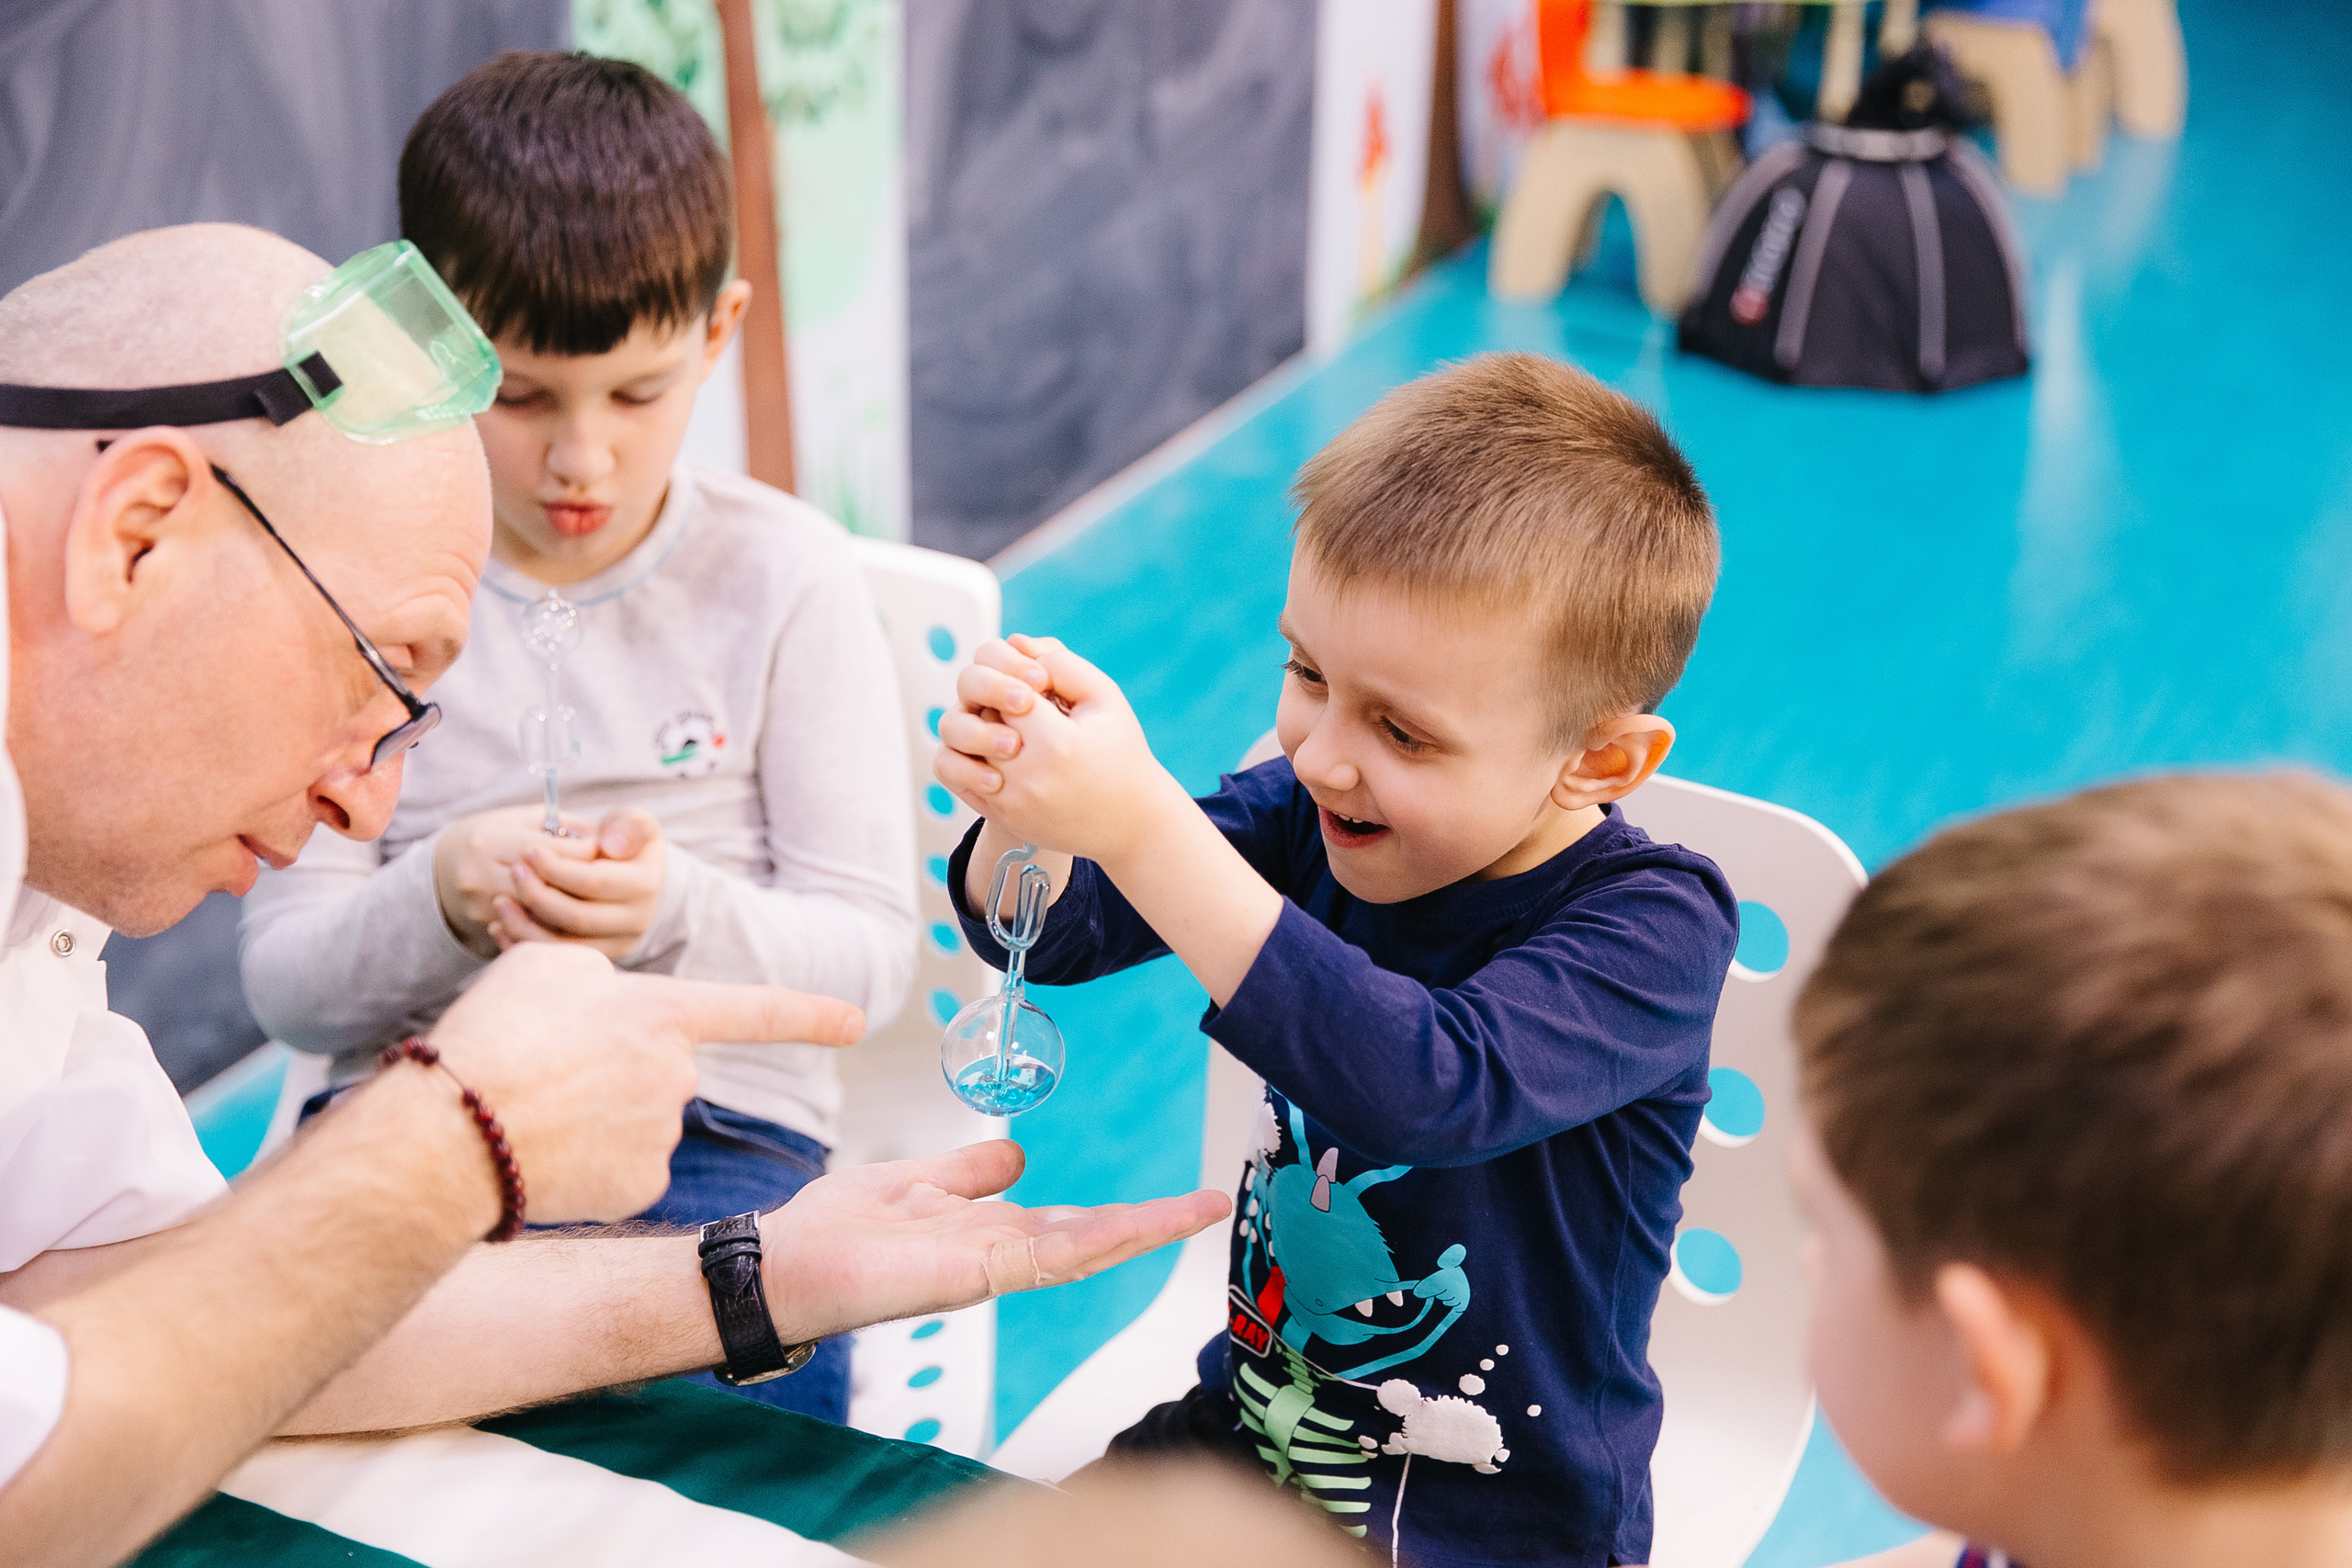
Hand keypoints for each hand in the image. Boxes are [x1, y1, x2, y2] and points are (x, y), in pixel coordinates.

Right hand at [424, 943, 863, 1223]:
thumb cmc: (492, 1040)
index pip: (755, 1010)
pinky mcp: (639, 1189)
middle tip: (542, 1069)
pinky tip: (546, 1155)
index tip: (858, 1022)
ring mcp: (663, 1138)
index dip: (808, 1013)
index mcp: (666, 1016)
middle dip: (614, 1070)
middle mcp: (680, 1078)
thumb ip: (598, 982)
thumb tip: (612, 1015)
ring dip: (592, 1114)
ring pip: (635, 1120)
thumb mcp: (543, 969)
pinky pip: (620, 1168)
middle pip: (659, 1069)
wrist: (450, 1138)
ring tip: (529, 1109)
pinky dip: (586, 1164)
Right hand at [434, 804, 600, 956]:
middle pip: (550, 887)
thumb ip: (562, 826)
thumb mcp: (522, 820)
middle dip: (583, 881)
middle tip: (607, 875)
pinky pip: (533, 930)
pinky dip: (556, 922)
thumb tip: (607, 840)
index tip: (602, 848)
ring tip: (594, 893)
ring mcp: (482, 908)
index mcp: (489, 842)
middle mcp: (480, 877)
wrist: (442, 872)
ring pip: (544, 914)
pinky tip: (572, 911)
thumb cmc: (492, 837)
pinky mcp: (487, 929)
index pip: (553, 852)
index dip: (587, 851)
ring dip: (574, 903)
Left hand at [489, 807, 667, 960]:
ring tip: (499, 901)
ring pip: (563, 944)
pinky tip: (500, 924)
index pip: (594, 881)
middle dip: (537, 895)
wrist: (632, 877)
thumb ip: (629, 824)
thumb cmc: (623, 842)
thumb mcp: (633, 823)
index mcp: (646, 884)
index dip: (557, 868)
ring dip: (524, 924)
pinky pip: (555, 958)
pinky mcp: (596, 959)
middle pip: (577, 917)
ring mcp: (618, 945)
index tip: (528, 851)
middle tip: (513, 873)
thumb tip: (611, 846)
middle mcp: (638, 920)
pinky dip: (522, 943)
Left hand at [757, 1141, 1228, 1340]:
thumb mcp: (914, 1183)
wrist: (779, 1267)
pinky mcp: (967, 1276)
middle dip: (1152, 1225)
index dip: (1124, 1211)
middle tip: (1211, 1205)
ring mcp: (986, 1271)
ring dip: (1139, 1231)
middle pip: (1090, 1239)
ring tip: (1195, 1212)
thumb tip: (1017, 1155)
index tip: (1174, 1196)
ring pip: (1079, 1250)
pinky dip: (1088, 1241)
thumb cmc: (832, 1234)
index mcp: (987, 1236)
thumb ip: (965, 1172)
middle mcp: (995, 1257)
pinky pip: (1038, 1257)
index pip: (1071, 1221)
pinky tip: (1126, 1225)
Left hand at [932, 635, 1190, 866]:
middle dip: (998, 698)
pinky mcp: (998, 815)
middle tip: (1028, 706)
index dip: (1020, 675)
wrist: (1129, 823)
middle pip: (978, 712)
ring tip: (1013, 728)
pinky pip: (955, 773)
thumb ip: (1063, 663)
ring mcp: (1008, 801)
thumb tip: (1014, 642)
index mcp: (1056, 744)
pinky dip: (969, 750)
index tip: (1043, 686)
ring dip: (980, 725)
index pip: (1007, 685)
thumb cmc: (1121, 754)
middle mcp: (1025, 777)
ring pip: (959, 743)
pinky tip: (999, 747)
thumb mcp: (1106, 699)